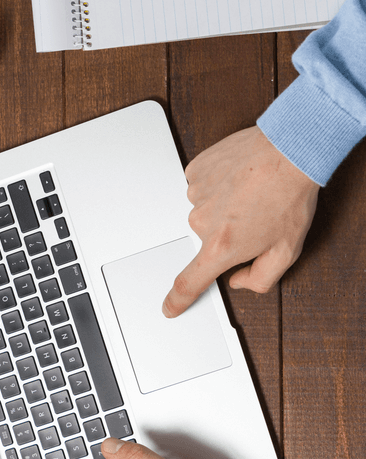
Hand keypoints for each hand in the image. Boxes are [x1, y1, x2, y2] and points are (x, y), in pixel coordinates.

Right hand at [162, 126, 318, 317]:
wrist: (288, 151)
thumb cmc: (289, 196)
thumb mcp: (287, 251)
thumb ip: (260, 279)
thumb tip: (240, 281)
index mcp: (222, 247)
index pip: (190, 282)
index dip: (177, 299)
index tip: (169, 307)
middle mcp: (202, 222)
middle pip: (207, 240)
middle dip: (227, 234)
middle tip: (253, 219)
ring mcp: (195, 194)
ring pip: (205, 211)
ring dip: (224, 207)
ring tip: (249, 194)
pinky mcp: (195, 172)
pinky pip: (201, 187)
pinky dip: (218, 186)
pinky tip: (238, 180)